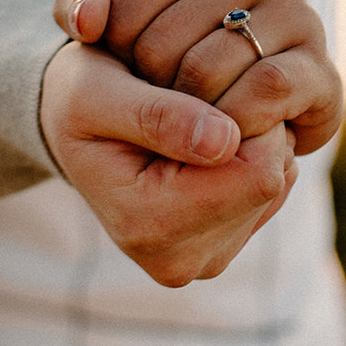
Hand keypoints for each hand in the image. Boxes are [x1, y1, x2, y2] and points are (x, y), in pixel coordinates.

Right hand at [39, 40, 296, 286]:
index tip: (208, 85)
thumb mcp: (96, 93)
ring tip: (196, 118)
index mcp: (149, 226)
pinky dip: (250, 155)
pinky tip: (206, 139)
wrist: (69, 126)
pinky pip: (271, 188)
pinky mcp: (223, 246)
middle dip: (249, 127)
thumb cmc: (79, 99)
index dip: (249, 117)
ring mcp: (206, 258)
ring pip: (276, 182)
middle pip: (270, 179)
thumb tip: (224, 142)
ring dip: (251, 140)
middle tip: (197, 98)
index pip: (257, 172)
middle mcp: (181, 260)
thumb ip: (158, 116)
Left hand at [85, 0, 341, 154]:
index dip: (112, 61)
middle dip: (147, 92)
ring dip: (183, 116)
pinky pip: (265, 91)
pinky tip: (220, 138)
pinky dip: (231, 122)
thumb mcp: (114, 26)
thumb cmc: (169, 57)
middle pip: (165, 46)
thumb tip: (85, 21)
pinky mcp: (323, 73)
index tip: (126, 77)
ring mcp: (302, 17)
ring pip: (210, 70)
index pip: (128, 11)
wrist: (237, 114)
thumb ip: (78, 8)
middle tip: (154, 110)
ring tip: (180, 127)